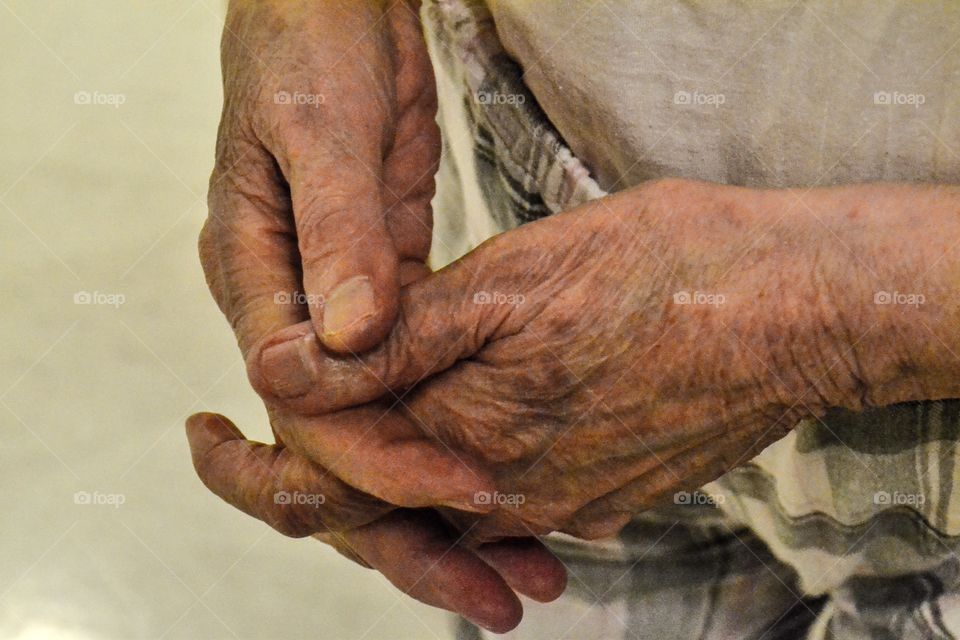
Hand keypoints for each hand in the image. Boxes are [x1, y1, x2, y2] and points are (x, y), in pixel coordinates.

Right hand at [191, 1, 564, 630]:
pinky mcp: (389, 291)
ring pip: (385, 428)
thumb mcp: (319, 135)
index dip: (382, 458)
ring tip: (515, 563)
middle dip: (408, 524)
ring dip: (441, 496)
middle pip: (342, 449)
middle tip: (486, 590)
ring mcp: (342, 307)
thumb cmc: (302, 52)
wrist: (324, 10)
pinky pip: (419, 383)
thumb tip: (351, 337)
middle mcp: (295, 310)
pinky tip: (507, 472)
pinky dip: (456, 431)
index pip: (311, 407)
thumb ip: (338, 235)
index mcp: (256, 281)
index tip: (463, 489)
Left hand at [251, 178, 906, 539]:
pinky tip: (450, 440)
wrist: (798, 312)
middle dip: (304, 473)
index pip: (324, 481)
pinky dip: (453, 473)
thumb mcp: (511, 281)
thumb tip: (286, 365)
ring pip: (433, 504)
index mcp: (470, 442)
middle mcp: (510, 496)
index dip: (248, 462)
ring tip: (345, 429)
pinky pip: (498, 499)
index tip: (201, 437)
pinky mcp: (598, 490)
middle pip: (372, 507)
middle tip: (247, 440)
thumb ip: (394, 340)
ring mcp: (561, 502)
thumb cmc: (671, 277)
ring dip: (381, 475)